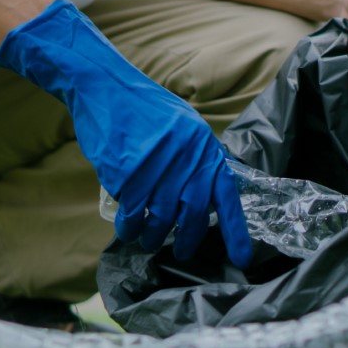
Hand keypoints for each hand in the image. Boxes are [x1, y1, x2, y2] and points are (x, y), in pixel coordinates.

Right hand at [0, 0, 251, 266]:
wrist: (106, 88)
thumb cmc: (146, 109)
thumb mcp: (186, 127)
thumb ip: (199, 158)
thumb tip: (211, 191)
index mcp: (203, 148)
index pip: (227, 196)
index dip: (235, 231)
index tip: (242, 259)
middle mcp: (185, 161)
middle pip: (194, 216)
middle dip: (189, 241)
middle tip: (183, 252)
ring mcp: (156, 169)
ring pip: (160, 220)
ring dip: (154, 236)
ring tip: (148, 239)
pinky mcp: (127, 176)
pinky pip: (131, 213)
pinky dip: (128, 226)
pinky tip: (126, 228)